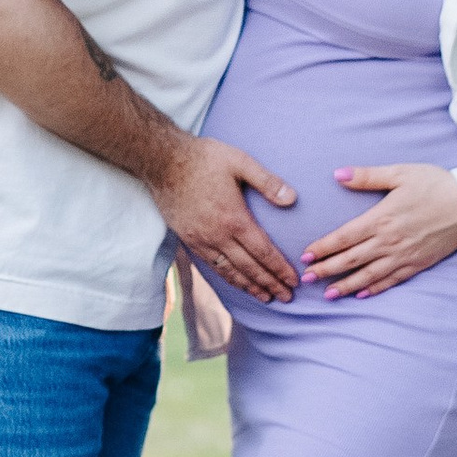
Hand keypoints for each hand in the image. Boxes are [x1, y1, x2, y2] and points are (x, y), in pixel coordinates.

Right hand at [158, 134, 298, 304]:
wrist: (163, 161)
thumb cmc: (204, 158)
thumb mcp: (240, 162)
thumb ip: (268, 182)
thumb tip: (292, 199)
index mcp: (235, 218)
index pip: (263, 252)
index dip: (279, 269)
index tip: (293, 281)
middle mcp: (219, 235)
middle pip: (249, 267)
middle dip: (270, 284)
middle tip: (287, 298)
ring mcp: (202, 240)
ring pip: (230, 271)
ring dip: (250, 287)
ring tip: (265, 297)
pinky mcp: (189, 240)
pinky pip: (212, 266)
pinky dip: (228, 278)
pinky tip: (236, 282)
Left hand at [302, 164, 456, 298]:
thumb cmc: (434, 184)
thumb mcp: (400, 173)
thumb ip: (367, 176)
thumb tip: (338, 174)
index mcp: (381, 218)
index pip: (344, 237)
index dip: (323, 247)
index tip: (306, 255)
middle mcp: (389, 241)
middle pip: (351, 259)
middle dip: (326, 270)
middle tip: (306, 278)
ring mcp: (403, 256)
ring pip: (368, 275)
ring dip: (345, 285)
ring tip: (327, 294)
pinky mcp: (417, 264)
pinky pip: (391, 280)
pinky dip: (374, 288)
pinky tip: (361, 294)